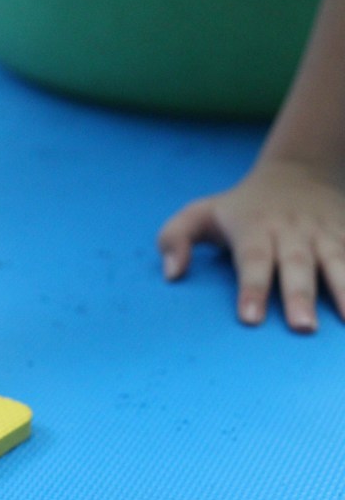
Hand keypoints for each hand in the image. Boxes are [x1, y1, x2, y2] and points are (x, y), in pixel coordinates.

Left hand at [158, 159, 344, 331]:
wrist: (298, 171)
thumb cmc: (238, 207)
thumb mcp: (199, 213)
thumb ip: (174, 238)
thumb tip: (172, 274)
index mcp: (254, 227)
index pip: (252, 260)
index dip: (251, 288)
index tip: (250, 319)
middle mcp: (292, 231)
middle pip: (296, 264)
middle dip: (299, 296)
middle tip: (302, 328)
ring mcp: (324, 234)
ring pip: (337, 261)